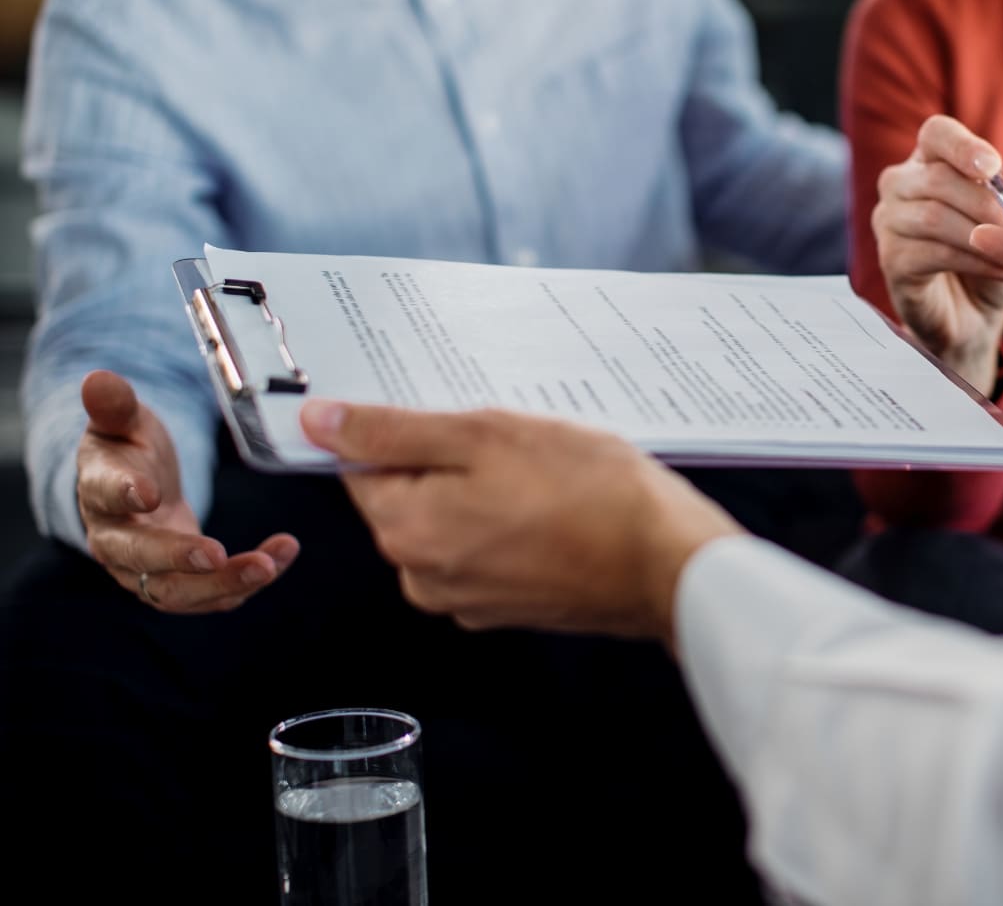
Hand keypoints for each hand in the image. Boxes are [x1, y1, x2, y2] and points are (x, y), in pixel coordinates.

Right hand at [76, 370, 298, 611]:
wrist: (136, 486)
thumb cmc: (129, 449)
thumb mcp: (124, 421)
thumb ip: (116, 405)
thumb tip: (98, 379)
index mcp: (98, 492)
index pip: (105, 495)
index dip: (123, 493)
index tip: (150, 491)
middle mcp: (115, 541)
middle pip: (140, 558)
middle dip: (178, 558)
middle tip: (217, 554)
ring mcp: (146, 570)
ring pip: (177, 591)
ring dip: (223, 583)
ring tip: (268, 566)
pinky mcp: (180, 583)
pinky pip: (212, 594)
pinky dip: (246, 582)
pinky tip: (281, 557)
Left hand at [300, 401, 744, 640]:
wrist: (666, 562)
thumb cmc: (591, 495)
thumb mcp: (486, 436)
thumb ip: (394, 432)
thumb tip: (320, 424)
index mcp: (406, 531)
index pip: (363, 467)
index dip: (403, 429)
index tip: (446, 412)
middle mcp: (424, 577)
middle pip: (409, 496)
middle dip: (451, 459)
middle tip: (509, 437)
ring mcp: (467, 599)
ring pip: (453, 520)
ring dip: (485, 489)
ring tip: (541, 469)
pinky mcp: (508, 606)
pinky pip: (488, 547)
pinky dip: (510, 520)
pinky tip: (554, 501)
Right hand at [872, 115, 1002, 394]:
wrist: (972, 318)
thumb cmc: (990, 261)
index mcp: (929, 162)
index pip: (936, 133)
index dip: (963, 146)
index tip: (992, 165)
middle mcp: (899, 185)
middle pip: (936, 178)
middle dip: (986, 203)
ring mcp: (888, 222)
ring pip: (934, 216)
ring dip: (985, 236)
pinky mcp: (891, 260)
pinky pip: (934, 253)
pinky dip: (977, 262)